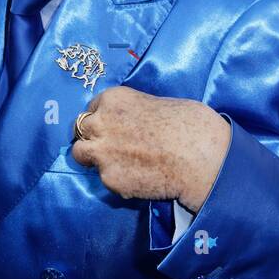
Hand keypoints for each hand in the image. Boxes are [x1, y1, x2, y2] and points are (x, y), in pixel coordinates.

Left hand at [71, 86, 230, 213]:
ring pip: (79, 153)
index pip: (93, 107)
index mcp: (114, 99)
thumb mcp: (155, 103)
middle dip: (92, 136)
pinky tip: (137, 178)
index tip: (112, 127)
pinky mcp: (109, 179)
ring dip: (92, 157)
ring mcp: (102, 152)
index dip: (102, 118)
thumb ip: (133, 111)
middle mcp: (101, 123)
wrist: (198, 155)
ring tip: (113, 163)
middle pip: (81, 128)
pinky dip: (117, 178)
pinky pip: (105, 178)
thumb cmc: (188, 123)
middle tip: (108, 145)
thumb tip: (131, 122)